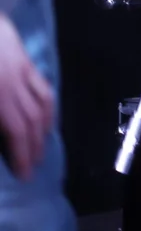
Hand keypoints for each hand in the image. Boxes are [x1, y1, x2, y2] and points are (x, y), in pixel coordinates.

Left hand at [0, 12, 53, 179]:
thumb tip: (3, 132)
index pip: (16, 130)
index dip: (22, 154)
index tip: (25, 174)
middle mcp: (13, 84)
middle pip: (33, 118)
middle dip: (35, 145)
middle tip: (36, 165)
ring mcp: (20, 68)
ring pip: (44, 100)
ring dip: (47, 125)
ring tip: (44, 141)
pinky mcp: (21, 56)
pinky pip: (41, 83)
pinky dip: (46, 100)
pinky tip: (43, 108)